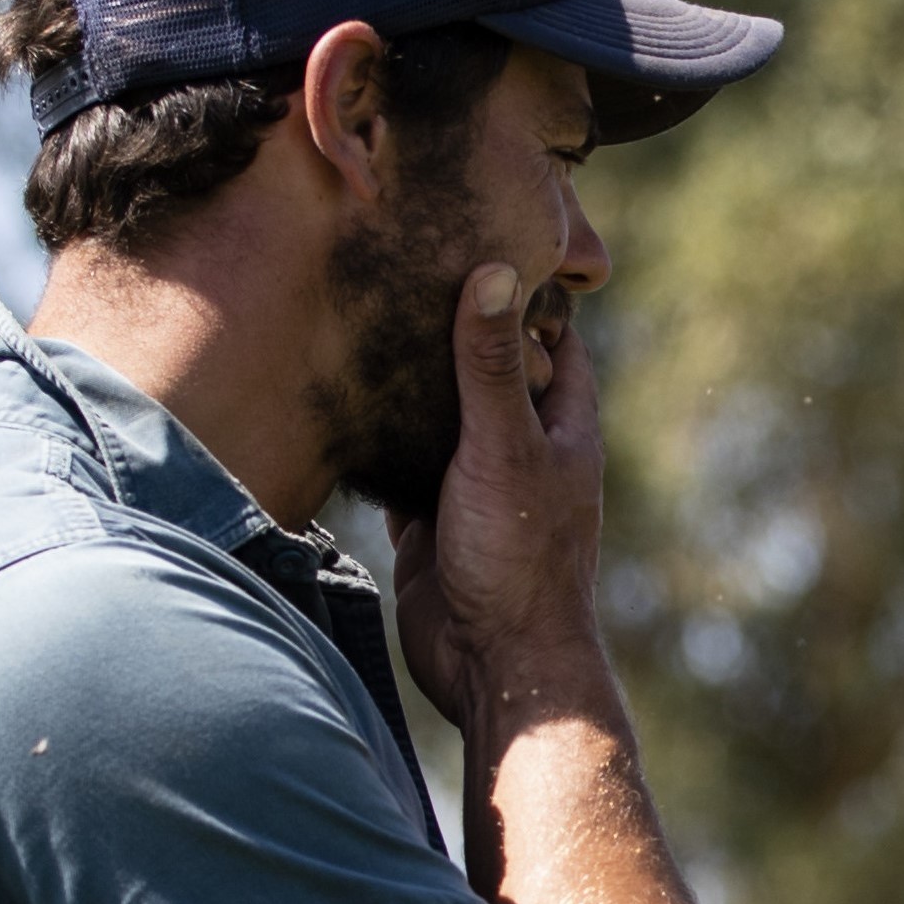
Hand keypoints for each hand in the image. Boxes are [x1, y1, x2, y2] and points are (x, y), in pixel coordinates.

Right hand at [392, 263, 603, 719]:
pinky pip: (405, 468)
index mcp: (561, 429)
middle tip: (406, 273)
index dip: (528, 294)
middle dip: (457, 331)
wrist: (492, 665)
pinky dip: (381, 441)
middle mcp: (523, 453)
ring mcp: (476, 488)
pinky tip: (343, 407)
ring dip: (412, 386)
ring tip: (365, 324)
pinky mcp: (433, 523)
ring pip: (443, 420)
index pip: (554, 342)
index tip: (487, 239)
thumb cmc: (517, 559)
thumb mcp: (502, 448)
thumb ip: (489, 366)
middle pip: (492, 374)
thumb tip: (492, 271)